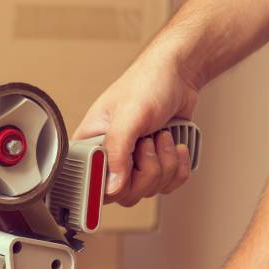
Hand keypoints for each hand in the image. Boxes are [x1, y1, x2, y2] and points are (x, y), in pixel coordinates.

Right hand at [73, 52, 199, 205]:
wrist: (179, 75)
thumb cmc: (147, 84)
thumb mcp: (128, 116)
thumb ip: (116, 151)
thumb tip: (112, 186)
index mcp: (90, 145)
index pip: (91, 184)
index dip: (111, 183)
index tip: (128, 167)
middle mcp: (109, 158)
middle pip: (124, 194)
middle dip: (146, 170)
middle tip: (148, 142)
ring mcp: (133, 165)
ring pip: (148, 191)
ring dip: (165, 164)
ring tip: (162, 136)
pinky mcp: (155, 166)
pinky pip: (167, 186)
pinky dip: (178, 168)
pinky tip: (175, 146)